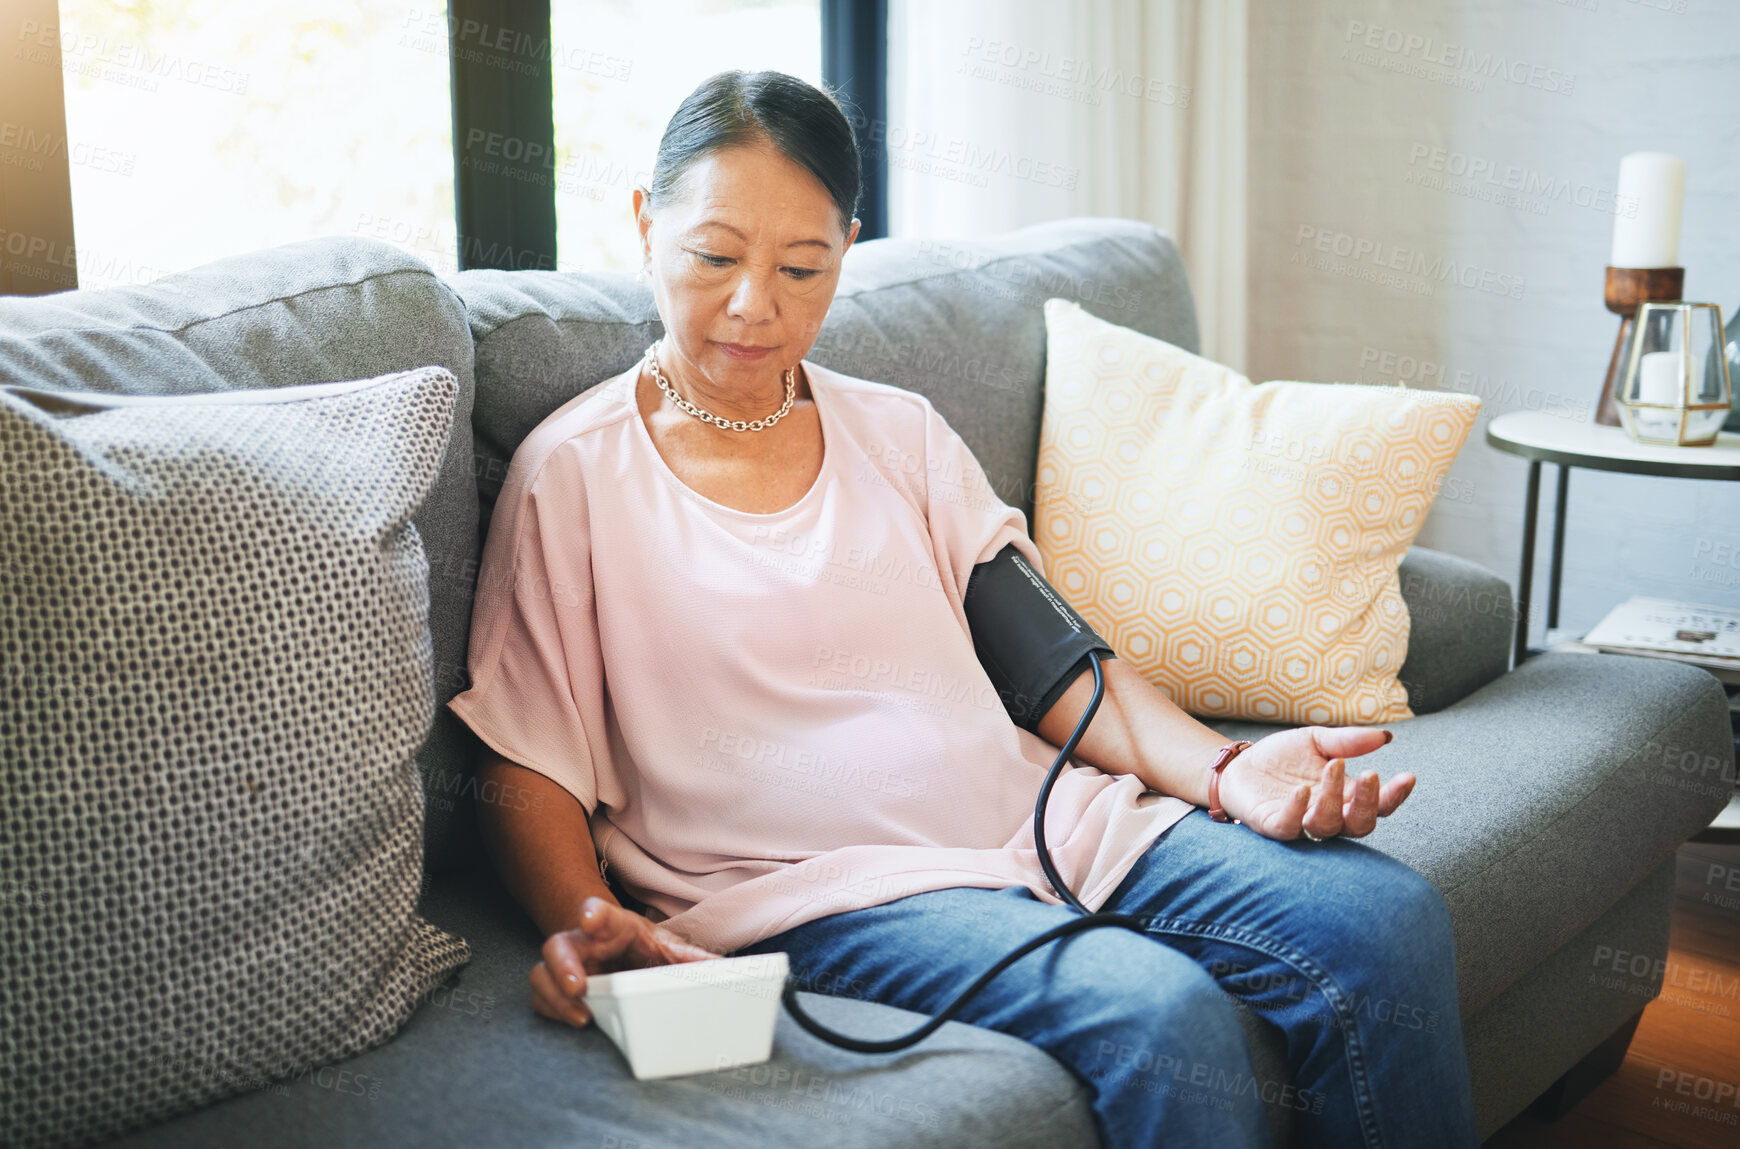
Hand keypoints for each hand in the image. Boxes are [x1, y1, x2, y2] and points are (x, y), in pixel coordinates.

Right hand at [530, 895, 721, 1026]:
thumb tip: (726, 971)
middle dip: (563, 966)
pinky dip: (553, 1011)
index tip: (589, 919)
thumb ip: (692, 959)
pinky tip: (575, 1020)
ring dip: (555, 995)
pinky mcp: (559, 989)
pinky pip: (542, 998)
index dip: (593, 913)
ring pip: (543, 973)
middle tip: (580, 987)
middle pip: (559, 946)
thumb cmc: (645, 949)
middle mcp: (584, 943)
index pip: (598, 912)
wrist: (623, 954)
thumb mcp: (670, 949)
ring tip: (582, 1015)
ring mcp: (567, 966)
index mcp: (613, 927)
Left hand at [1214, 726, 1414, 841]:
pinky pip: (1289, 826)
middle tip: (1370, 773)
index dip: (1395, 795)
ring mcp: (1301, 823)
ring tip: (1333, 766)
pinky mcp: (1273, 825)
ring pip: (1327, 825)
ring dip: (1332, 798)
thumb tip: (1385, 736)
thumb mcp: (1316, 741)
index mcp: (1345, 797)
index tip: (1408, 776)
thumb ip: (1347, 741)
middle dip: (1368, 802)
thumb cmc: (1283, 757)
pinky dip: (1297, 810)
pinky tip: (1302, 790)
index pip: (1380, 806)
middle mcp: (1329, 816)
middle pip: (1360, 824)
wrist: (1240, 765)